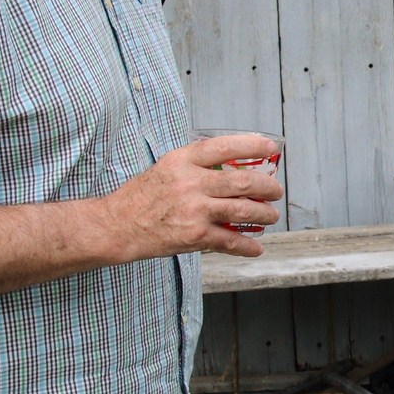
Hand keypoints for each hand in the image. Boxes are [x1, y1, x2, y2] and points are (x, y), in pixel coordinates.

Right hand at [107, 136, 281, 258]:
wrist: (117, 226)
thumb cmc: (142, 196)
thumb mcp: (166, 168)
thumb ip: (196, 166)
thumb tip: (233, 168)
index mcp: (182, 160)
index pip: (224, 147)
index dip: (251, 145)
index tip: (270, 147)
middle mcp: (190, 182)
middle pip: (243, 181)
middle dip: (268, 187)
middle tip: (275, 191)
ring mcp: (194, 210)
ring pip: (243, 210)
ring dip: (264, 214)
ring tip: (270, 215)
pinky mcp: (194, 236)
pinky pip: (230, 240)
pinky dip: (247, 246)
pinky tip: (256, 247)